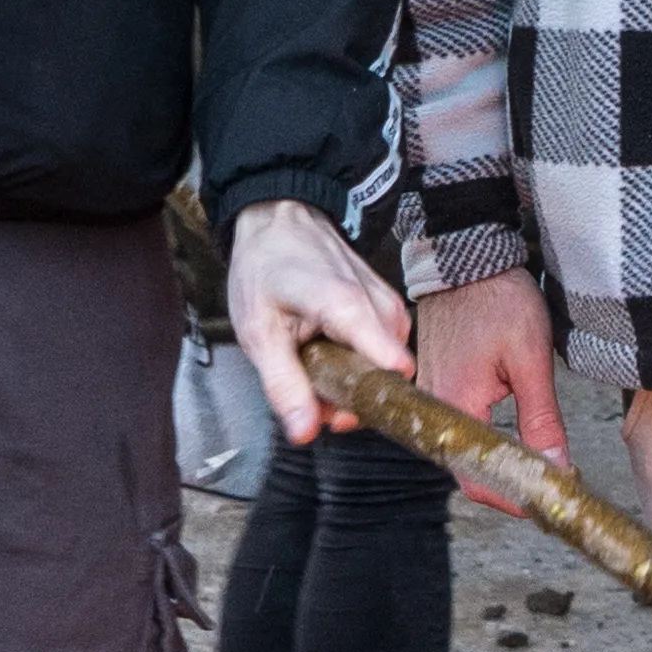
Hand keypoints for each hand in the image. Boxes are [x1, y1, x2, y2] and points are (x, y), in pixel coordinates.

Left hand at [225, 199, 409, 447]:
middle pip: (386, 375)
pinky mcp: (388, 305)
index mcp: (348, 307)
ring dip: (353, 379)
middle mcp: (380, 305)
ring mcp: (388, 303)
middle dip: (351, 396)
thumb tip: (304, 432)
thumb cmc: (266, 267)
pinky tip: (329, 350)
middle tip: (309, 390)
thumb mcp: (258, 332)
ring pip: (386, 365)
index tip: (335, 414)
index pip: (393, 369)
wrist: (279, 219)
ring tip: (315, 366)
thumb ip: (284, 385)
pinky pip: (384, 349)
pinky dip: (358, 360)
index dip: (367, 403)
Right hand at [414, 268, 566, 513]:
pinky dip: (486, 434)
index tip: (546, 501)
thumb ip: (541, 421)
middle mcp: (434, 406)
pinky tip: (513, 433)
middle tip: (551, 480)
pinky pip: (459, 423)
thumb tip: (555, 468)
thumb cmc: (498, 298)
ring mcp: (431, 393)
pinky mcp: (437, 380)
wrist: (469, 256)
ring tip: (540, 461)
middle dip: (507, 481)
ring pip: (463, 446)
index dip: (512, 500)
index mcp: (453, 405)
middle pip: (467, 468)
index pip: (476, 480)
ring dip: (497, 458)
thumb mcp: (531, 361)